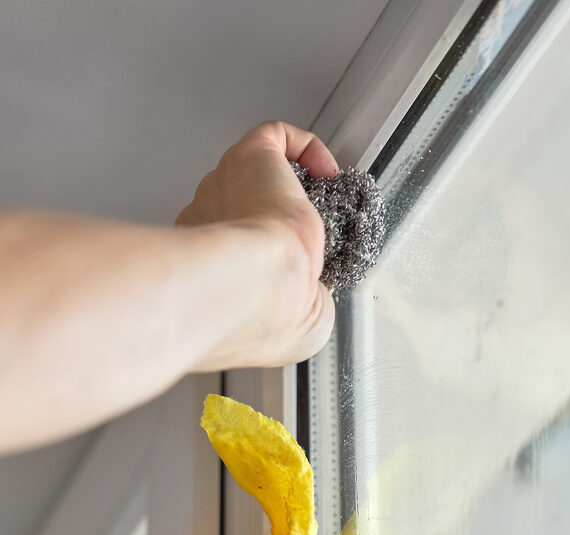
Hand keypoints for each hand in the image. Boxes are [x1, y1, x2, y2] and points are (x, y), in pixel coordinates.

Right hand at [176, 120, 338, 366]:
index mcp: (213, 270)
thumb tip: (320, 295)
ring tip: (325, 203)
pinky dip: (306, 149)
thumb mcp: (303, 328)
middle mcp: (209, 226)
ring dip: (294, 184)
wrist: (260, 285)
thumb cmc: (266, 311)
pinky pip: (276, 137)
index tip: (298, 259)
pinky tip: (326, 172)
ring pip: (257, 175)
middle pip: (242, 210)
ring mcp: (222, 190)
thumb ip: (309, 306)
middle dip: (277, 217)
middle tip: (313, 231)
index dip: (270, 251)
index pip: (236, 251)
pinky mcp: (248, 158)